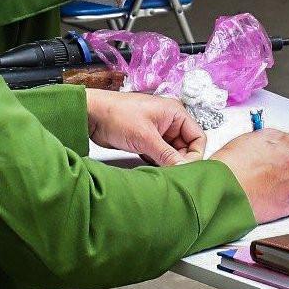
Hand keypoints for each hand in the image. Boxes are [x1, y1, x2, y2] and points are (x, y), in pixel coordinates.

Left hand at [84, 90, 205, 165]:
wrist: (90, 115)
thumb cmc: (116, 115)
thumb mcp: (145, 137)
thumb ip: (166, 155)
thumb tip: (184, 169)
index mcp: (175, 113)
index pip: (198, 137)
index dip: (195, 155)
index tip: (186, 169)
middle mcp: (169, 122)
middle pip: (186, 147)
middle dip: (180, 161)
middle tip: (172, 175)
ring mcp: (158, 132)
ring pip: (173, 153)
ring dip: (168, 164)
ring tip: (162, 174)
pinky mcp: (146, 141)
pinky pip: (160, 156)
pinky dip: (158, 164)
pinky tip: (153, 171)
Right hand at [213, 128, 288, 222]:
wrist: (220, 189)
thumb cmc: (225, 168)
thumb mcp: (242, 143)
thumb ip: (261, 144)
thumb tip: (264, 149)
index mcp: (276, 142)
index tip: (288, 158)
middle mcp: (287, 159)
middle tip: (276, 178)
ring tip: (280, 192)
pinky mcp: (288, 202)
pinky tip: (280, 204)